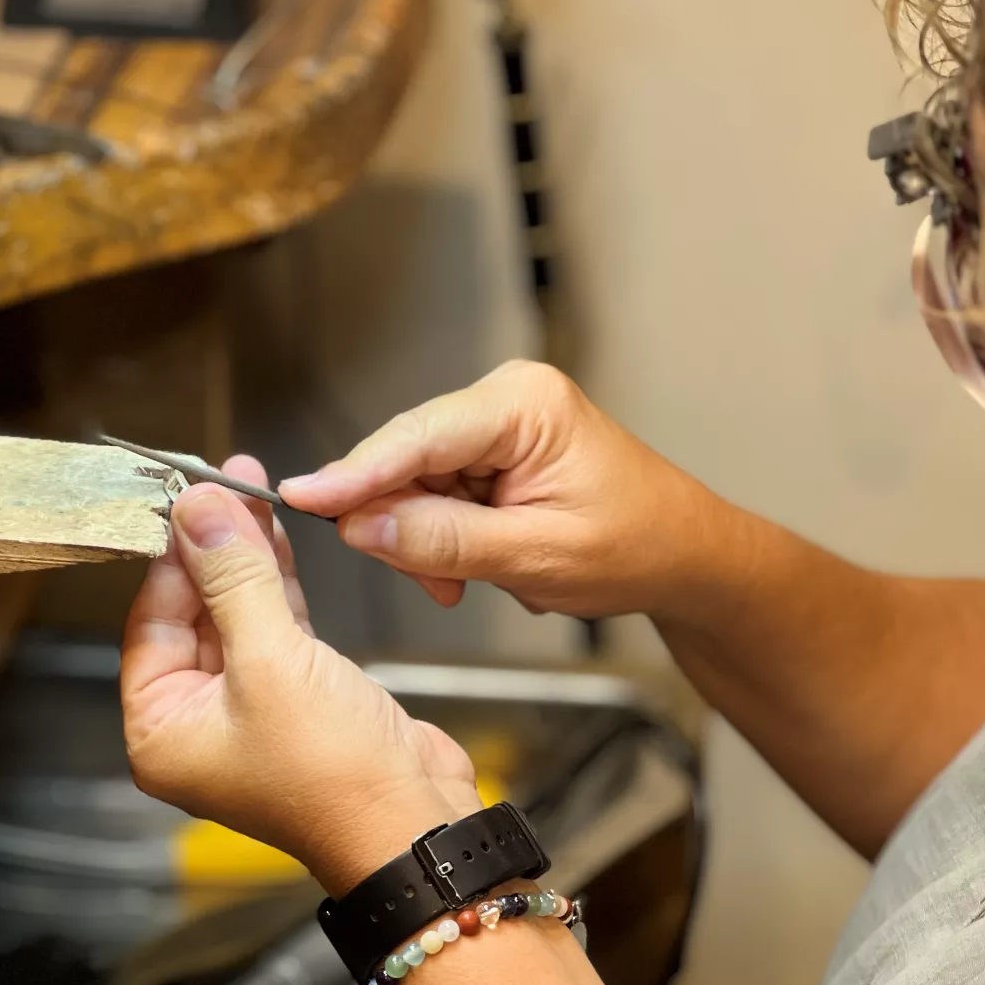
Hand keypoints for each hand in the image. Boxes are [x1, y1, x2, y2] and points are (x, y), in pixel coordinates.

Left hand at [120, 457, 480, 894]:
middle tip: (225, 481)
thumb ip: (232, 577)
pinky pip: (273, 633)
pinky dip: (277, 588)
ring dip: (246, 559)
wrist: (417, 826)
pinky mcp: (296, 702)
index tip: (189, 494)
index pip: (150, 620)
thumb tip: (196, 510)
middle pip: (190, 614)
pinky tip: (277, 540)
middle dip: (212, 548)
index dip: (174, 554)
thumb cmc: (335, 773)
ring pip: (235, 617)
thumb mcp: (272, 660)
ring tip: (253, 491)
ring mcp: (248, 714)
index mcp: (161, 730)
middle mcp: (196, 725)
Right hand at [277, 361, 725, 618]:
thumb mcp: (535, 556)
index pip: (416, 436)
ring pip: (414, 483)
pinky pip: (436, 494)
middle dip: (402, 524)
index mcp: (522, 404)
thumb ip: (443, 541)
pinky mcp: (492, 454)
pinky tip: (476, 567)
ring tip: (468, 583)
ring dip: (426, 541)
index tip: (299, 498)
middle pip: (406, 459)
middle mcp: (503, 400)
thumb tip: (361, 528)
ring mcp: (496, 426)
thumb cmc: (638, 546)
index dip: (353, 473)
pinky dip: (444, 539)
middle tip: (431, 583)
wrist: (686, 558)